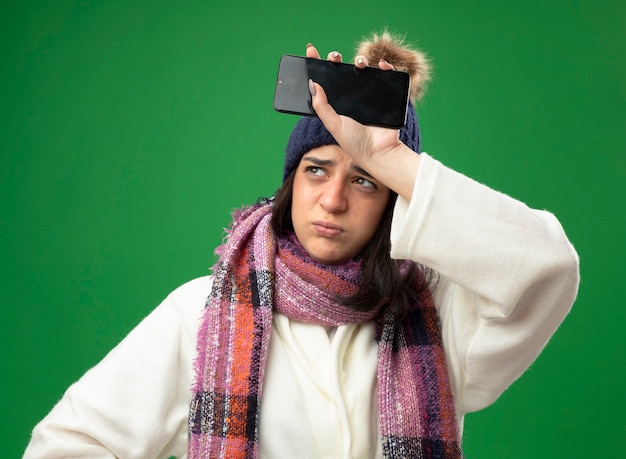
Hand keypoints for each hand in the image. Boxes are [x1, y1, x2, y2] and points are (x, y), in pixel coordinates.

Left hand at [305, 44, 420, 199]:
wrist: (378, 152)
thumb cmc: (354, 142)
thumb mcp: (333, 124)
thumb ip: (321, 106)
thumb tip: (312, 83)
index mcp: (336, 103)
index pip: (324, 80)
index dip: (317, 65)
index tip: (311, 51)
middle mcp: (350, 97)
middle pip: (341, 71)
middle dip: (336, 59)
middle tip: (335, 57)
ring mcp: (368, 94)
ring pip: (362, 69)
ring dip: (359, 60)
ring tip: (359, 63)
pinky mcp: (384, 95)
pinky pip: (386, 76)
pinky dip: (384, 66)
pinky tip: (380, 65)